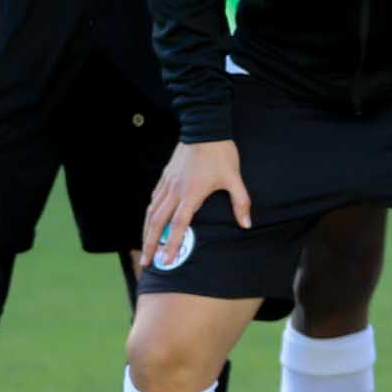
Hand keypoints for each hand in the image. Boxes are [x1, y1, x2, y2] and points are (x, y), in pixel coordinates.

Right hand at [141, 140, 248, 268]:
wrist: (204, 127)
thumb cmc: (221, 153)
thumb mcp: (234, 178)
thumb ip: (240, 202)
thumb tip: (246, 224)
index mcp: (191, 194)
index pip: (178, 226)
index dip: (171, 244)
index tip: (167, 261)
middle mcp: (174, 191)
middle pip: (157, 223)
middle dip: (150, 244)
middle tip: (146, 263)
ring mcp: (167, 183)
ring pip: (151, 212)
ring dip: (146, 231)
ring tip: (145, 247)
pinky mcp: (165, 176)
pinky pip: (153, 199)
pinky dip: (149, 213)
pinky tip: (149, 221)